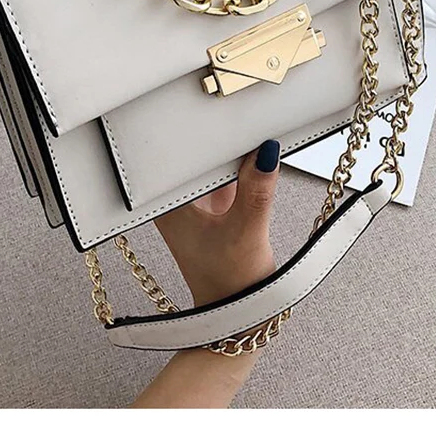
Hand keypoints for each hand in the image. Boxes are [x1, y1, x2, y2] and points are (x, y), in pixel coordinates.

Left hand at [154, 139, 279, 306]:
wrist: (235, 313)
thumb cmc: (227, 285)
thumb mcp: (246, 234)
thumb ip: (257, 191)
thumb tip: (266, 154)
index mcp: (168, 205)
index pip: (180, 155)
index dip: (203, 134)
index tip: (228, 121)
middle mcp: (178, 199)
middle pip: (198, 155)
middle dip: (222, 140)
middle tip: (247, 124)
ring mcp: (197, 202)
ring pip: (214, 163)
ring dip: (234, 154)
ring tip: (255, 139)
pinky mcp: (215, 205)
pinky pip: (227, 175)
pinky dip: (242, 168)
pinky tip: (257, 159)